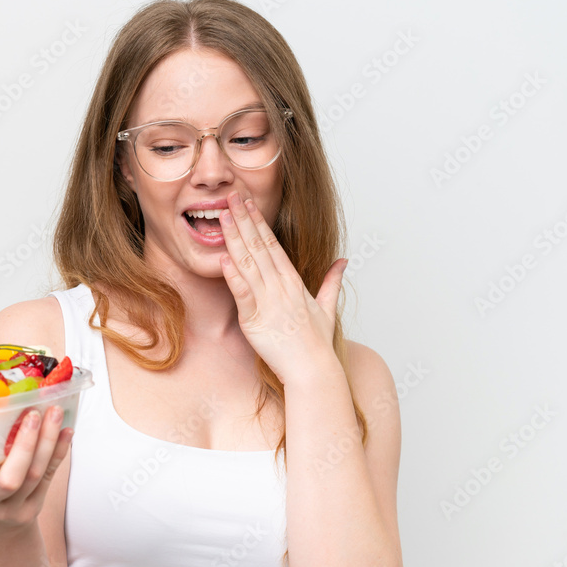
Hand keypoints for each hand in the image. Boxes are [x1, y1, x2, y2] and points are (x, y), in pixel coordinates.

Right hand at [0, 405, 72, 532]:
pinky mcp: (32, 506)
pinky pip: (49, 476)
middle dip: (24, 447)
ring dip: (47, 440)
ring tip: (54, 412)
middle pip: (7, 481)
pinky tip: (65, 430)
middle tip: (32, 414)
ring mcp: (10, 507)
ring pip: (34, 475)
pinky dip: (58, 450)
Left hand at [218, 191, 346, 384]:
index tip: (248, 204)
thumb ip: (332, 281)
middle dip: (243, 220)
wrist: (312, 370)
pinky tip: (223, 257)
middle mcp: (281, 287)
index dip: (258, 222)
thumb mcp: (327, 307)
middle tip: (230, 197)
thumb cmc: (317, 343)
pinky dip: (232, 275)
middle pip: (259, 247)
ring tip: (222, 217)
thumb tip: (343, 261)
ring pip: (248, 264)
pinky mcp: (255, 320)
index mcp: (294, 281)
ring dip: (234, 239)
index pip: (273, 244)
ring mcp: (268, 302)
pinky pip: (242, 293)